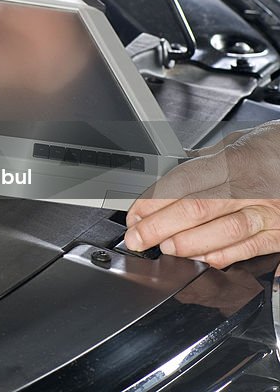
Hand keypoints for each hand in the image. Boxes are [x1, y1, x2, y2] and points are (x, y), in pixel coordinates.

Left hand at [125, 122, 279, 267]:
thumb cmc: (277, 146)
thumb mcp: (238, 141)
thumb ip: (206, 159)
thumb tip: (173, 167)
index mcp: (235, 161)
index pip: (183, 182)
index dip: (154, 201)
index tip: (135, 213)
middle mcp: (252, 187)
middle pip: (197, 209)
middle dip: (159, 227)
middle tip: (138, 238)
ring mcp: (269, 211)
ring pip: (225, 232)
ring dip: (189, 244)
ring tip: (166, 249)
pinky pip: (254, 247)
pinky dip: (228, 255)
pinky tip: (206, 259)